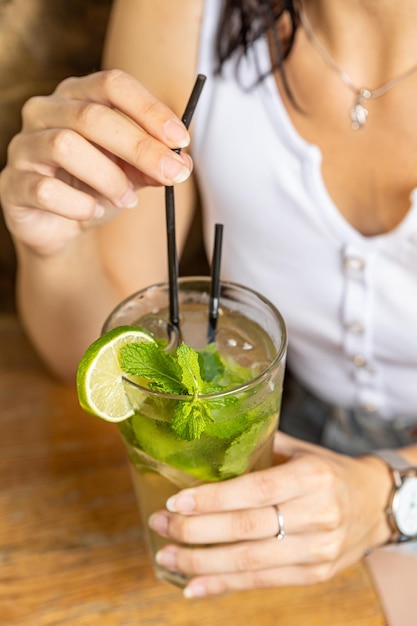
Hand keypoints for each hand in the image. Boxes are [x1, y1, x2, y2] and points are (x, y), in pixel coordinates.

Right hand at [0, 70, 191, 256]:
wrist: (57, 228)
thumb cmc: (92, 189)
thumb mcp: (129, 174)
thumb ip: (151, 165)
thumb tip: (181, 162)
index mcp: (76, 97)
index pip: (113, 84)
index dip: (149, 110)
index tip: (181, 139)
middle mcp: (45, 112)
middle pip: (92, 116)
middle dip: (140, 147)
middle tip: (172, 174)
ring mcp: (24, 146)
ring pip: (65, 146)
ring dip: (108, 177)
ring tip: (127, 200)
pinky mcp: (12, 184)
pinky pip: (46, 190)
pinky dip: (79, 205)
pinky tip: (93, 211)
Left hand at [148, 432, 391, 596]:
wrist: (375, 504)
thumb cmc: (328, 471)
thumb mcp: (301, 450)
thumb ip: (259, 447)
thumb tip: (206, 443)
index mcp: (312, 476)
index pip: (256, 490)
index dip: (213, 499)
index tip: (176, 500)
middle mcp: (318, 514)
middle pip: (247, 529)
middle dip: (195, 530)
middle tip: (161, 523)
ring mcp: (318, 549)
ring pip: (250, 562)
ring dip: (201, 563)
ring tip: (167, 556)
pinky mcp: (315, 574)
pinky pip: (263, 583)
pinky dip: (224, 586)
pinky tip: (193, 586)